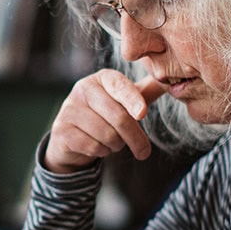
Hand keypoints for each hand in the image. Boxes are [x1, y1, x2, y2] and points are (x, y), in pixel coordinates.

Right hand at [43, 70, 166, 173]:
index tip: (142, 114)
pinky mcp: (61, 129)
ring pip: (107, 135)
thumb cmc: (104, 115)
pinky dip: (101, 152)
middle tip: (144, 152)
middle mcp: (83, 88)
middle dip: (135, 138)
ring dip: (116, 145)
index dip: (133, 100)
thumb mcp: (124, 102)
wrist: (71, 137)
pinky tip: (98, 146)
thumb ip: (145, 93)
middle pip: (118, 117)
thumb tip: (169, 81)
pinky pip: (92, 146)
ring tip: (112, 141)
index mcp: (102, 78)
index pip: (120, 86)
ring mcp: (69, 108)